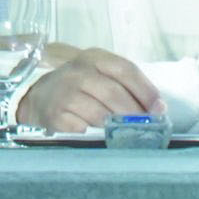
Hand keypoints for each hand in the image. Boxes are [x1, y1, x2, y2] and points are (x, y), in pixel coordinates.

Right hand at [18, 47, 161, 132]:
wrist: (40, 98)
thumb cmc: (80, 88)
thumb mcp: (99, 75)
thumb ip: (126, 86)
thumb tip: (158, 108)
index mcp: (94, 58)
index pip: (125, 69)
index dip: (145, 90)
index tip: (159, 108)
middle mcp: (77, 72)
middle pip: (114, 93)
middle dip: (135, 113)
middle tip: (147, 127)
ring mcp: (64, 94)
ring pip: (100, 114)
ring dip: (118, 128)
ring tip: (127, 135)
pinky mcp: (55, 116)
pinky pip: (84, 130)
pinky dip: (97, 137)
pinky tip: (103, 140)